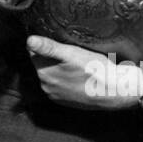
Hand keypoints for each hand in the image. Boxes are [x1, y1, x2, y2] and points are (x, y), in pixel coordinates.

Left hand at [27, 36, 142, 109]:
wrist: (114, 91)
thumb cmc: (93, 70)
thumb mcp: (71, 53)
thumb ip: (48, 47)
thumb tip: (29, 40)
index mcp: (43, 72)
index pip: (35, 52)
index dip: (46, 45)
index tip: (60, 42)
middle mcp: (45, 86)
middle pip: (43, 64)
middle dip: (53, 57)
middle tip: (71, 53)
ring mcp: (55, 95)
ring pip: (53, 75)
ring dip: (60, 69)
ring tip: (77, 64)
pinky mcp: (66, 102)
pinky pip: (61, 86)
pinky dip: (67, 80)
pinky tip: (79, 76)